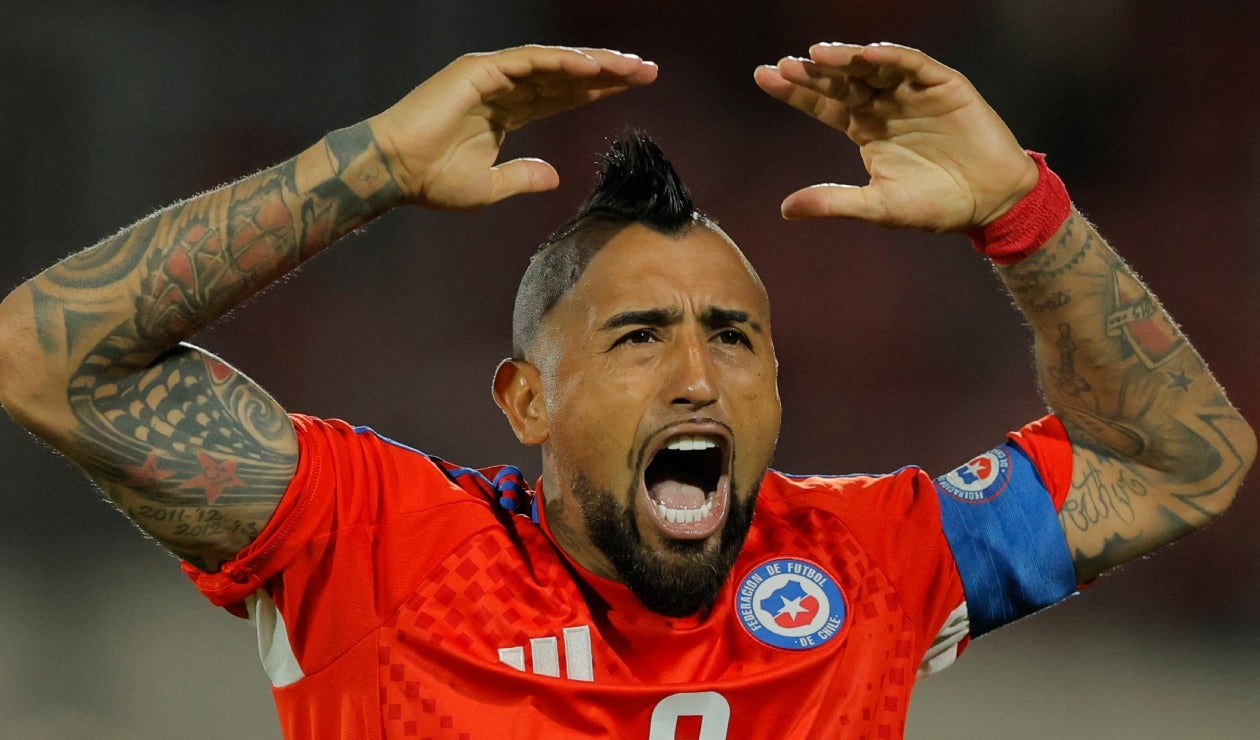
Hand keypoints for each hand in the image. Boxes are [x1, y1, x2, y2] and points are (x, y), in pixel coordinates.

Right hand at [370, 45, 656, 210]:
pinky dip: (561, 61)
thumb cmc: (433, 181)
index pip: (564, 96)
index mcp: (508, 111)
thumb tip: (554, 176)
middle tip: (648, 70)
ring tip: (630, 66)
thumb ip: (524, 177)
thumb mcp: (491, 187)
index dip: (598, 90)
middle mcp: (504, 87)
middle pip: (567, 75)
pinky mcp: (480, 71)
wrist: (395, 172)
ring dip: (593, 62)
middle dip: (609, 71)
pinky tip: (592, 66)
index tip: (635, 87)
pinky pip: (529, 62)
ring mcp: (492, 75)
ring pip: (554, 63)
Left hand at [754, 43, 1037, 231]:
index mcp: (864, 128)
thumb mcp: (878, 207)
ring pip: (872, 67)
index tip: (763, 76)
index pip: (822, 103)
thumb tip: (785, 208)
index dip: (794, 90)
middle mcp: (883, 104)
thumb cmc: (934, 205)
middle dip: (813, 71)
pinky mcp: (943, 85)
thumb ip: (834, 202)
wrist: (990, 201)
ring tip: (818, 54)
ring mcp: (912, 92)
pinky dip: (892, 57)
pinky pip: (914, 64)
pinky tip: (869, 53)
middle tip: (784, 66)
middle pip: (841, 80)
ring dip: (846, 58)